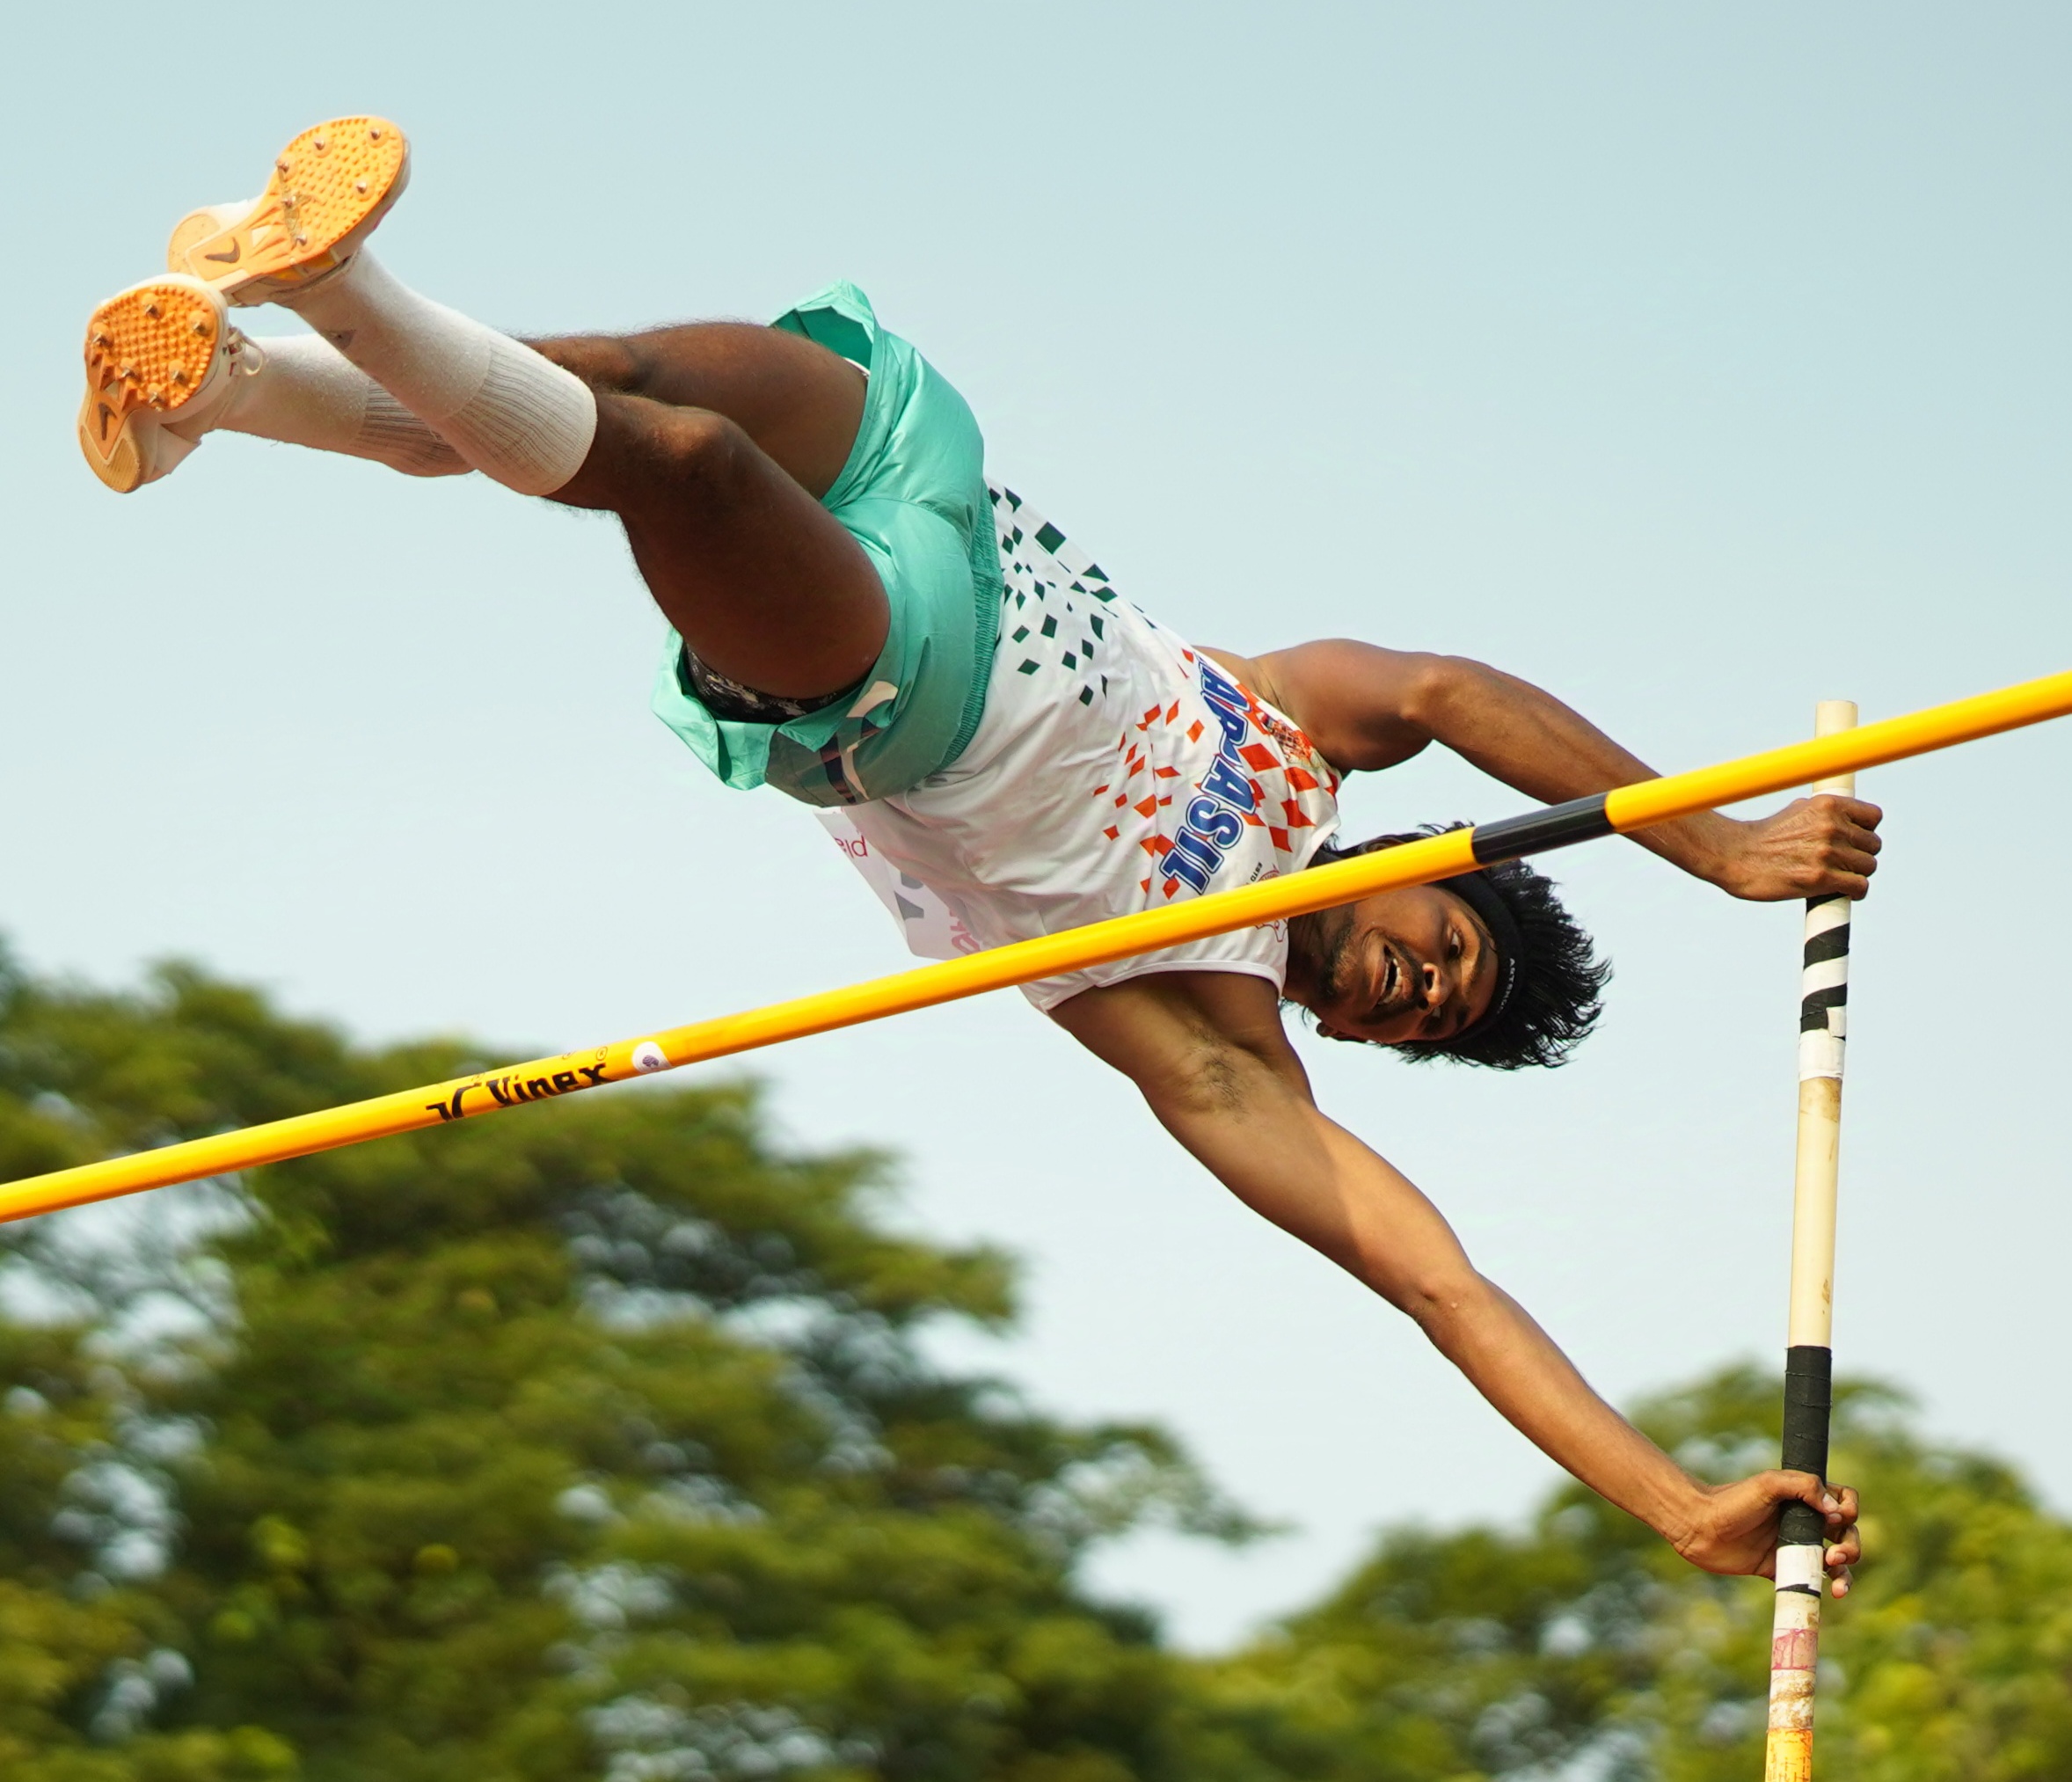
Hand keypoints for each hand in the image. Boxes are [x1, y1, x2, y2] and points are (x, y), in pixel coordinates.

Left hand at [1672, 1471, 1860, 1595]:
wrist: (1698, 1527)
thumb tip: (1836, 1510)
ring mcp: (1793, 1547)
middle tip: (1835, 1554)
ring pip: (1834, 1562)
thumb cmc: (1731, 1501)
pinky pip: (1811, 1582)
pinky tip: (1830, 1593)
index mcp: (1802, 1497)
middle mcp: (1801, 1522)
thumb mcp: (1767, 1484)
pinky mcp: (1780, 1570)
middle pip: (1845, 1534)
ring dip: (1846, 1573)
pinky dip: (1825, 1588)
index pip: (1841, 1499)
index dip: (1848, 1508)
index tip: (1837, 1516)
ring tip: (1838, 1585)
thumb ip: (1803, 1486)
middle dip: (1851, 1545)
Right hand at [1712, 795, 1882, 901]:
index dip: (1866, 830)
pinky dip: (1855, 892)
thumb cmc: (1763, 836)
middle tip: (1843, 863)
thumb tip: (1847, 820)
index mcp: (1827, 805)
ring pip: (1868, 867)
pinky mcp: (1820, 878)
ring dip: (1857, 874)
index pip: (1874, 817)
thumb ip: (1825, 814)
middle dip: (1860, 855)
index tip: (1855, 840)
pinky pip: (1859, 887)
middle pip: (1874, 845)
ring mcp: (1827, 853)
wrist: (1734, 856)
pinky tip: (1843, 891)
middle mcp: (1831, 826)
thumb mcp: (1796, 811)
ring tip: (1840, 877)